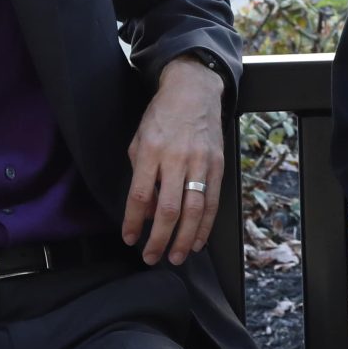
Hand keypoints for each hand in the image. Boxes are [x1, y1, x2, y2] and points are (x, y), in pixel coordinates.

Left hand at [125, 54, 226, 264]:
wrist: (194, 90)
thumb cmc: (162, 116)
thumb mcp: (139, 140)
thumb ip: (141, 175)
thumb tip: (147, 211)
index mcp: (151, 151)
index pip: (139, 195)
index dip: (133, 222)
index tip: (129, 239)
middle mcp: (176, 158)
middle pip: (168, 209)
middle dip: (159, 239)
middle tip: (152, 257)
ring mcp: (200, 161)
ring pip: (194, 209)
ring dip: (184, 238)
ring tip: (176, 256)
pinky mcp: (218, 164)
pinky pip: (212, 201)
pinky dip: (205, 225)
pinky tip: (197, 240)